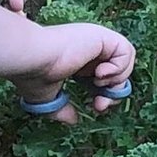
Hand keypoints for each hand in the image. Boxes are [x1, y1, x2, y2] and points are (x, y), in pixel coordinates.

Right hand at [14, 22, 135, 123]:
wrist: (30, 58)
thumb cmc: (31, 74)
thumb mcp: (47, 99)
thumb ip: (61, 110)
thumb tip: (73, 121)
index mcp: (77, 59)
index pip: (104, 78)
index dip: (105, 95)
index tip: (95, 108)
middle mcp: (88, 47)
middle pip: (119, 71)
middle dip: (114, 93)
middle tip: (99, 106)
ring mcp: (95, 39)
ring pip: (126, 60)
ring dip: (117, 79)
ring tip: (97, 82)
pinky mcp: (102, 35)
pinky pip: (126, 51)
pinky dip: (119, 67)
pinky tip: (100, 73)